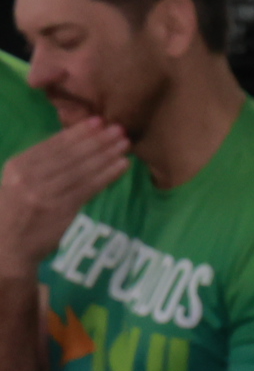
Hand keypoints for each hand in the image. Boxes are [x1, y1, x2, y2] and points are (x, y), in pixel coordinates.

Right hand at [0, 117, 130, 278]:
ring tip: (125, 143)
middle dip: (97, 140)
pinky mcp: (61, 210)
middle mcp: (29, 177)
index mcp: (17, 166)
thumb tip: (73, 140)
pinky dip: (108, 174)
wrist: (6, 249)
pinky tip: (123, 165)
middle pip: (70, 154)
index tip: (98, 121)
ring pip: (82, 169)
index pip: (52, 144)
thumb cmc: (14, 211)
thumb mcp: (16, 182)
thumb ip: (39, 164)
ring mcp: (45, 194)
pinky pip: (89, 188)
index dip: (77, 132)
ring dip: (107, 154)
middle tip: (119, 128)